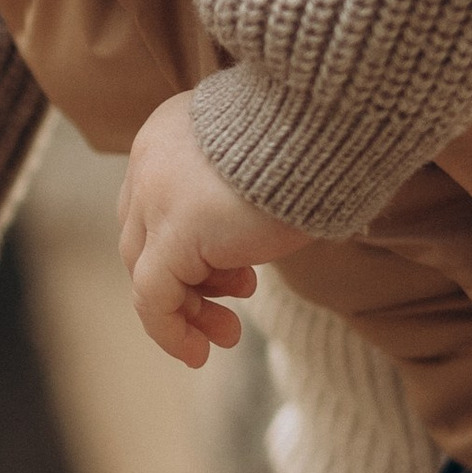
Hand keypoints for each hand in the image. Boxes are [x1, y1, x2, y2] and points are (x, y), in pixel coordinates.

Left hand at [118, 90, 307, 369]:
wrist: (326, 121)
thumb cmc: (315, 135)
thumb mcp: (263, 159)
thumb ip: (236, 192)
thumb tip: (240, 250)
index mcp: (168, 134)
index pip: (154, 207)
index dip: (184, 252)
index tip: (229, 282)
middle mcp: (150, 161)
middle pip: (145, 240)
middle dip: (186, 286)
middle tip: (227, 315)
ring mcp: (156, 196)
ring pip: (146, 272)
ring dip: (187, 311)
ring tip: (227, 334)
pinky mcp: (176, 232)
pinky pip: (154, 296)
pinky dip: (171, 330)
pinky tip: (199, 352)